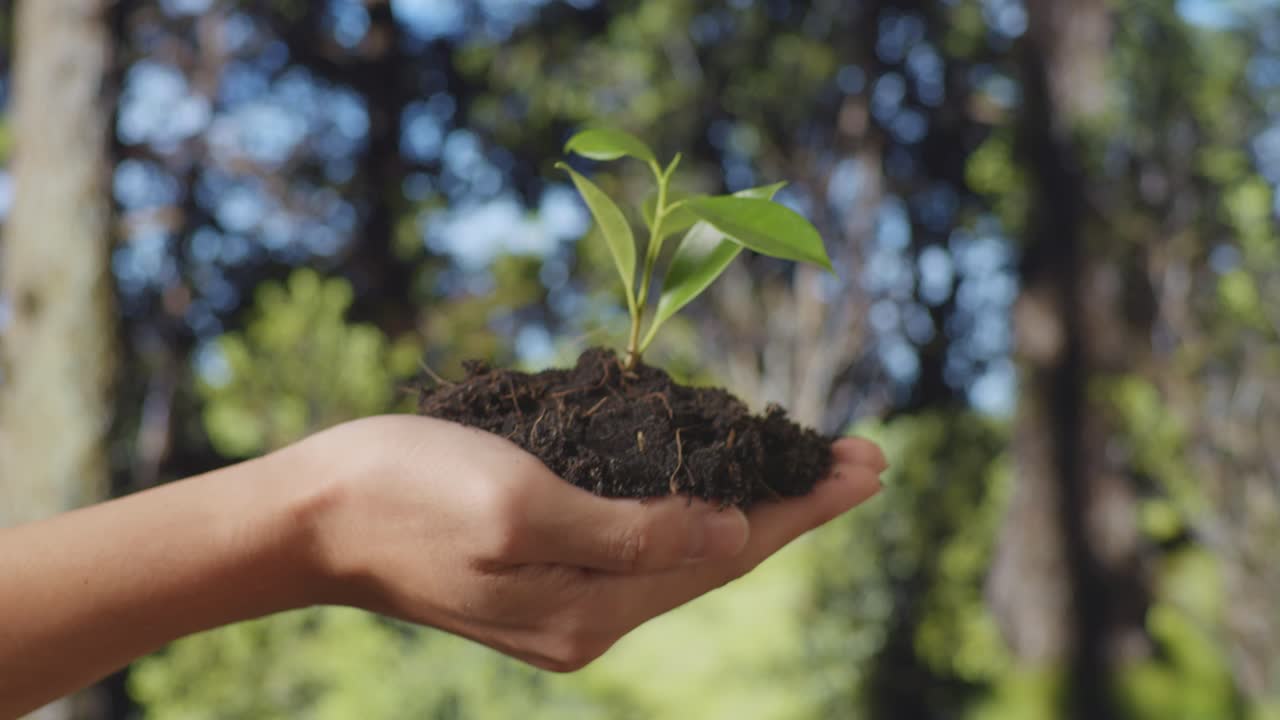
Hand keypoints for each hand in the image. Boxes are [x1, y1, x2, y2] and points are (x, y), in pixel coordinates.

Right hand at [281, 415, 885, 671]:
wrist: (317, 515)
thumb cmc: (409, 494)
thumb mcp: (521, 508)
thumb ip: (631, 532)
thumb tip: (730, 529)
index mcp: (593, 607)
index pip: (729, 551)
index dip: (803, 506)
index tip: (869, 464)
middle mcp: (593, 614)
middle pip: (720, 553)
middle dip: (794, 503)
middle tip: (863, 459)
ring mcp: (569, 597)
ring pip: (687, 547)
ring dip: (752, 502)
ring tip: (808, 464)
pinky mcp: (546, 570)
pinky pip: (643, 538)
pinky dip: (693, 503)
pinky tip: (718, 476)